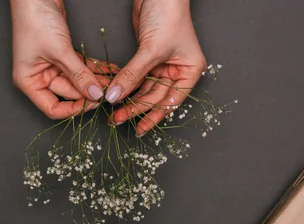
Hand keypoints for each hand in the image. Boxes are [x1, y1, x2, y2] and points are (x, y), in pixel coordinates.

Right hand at [10, 0, 113, 118]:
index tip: (92, 104)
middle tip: (108, 91)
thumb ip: (78, 75)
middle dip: (88, 92)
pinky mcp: (61, 55)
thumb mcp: (59, 51)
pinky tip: (109, 71)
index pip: (52, 108)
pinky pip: (80, 67)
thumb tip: (94, 94)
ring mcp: (50, 66)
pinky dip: (93, 69)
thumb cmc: (35, 19)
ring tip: (113, 81)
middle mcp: (38, 77)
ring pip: (77, 81)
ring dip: (94, 81)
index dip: (73, 109)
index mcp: (28, 82)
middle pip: (68, 94)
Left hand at [108, 0, 206, 135]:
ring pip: (144, 89)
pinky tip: (115, 97)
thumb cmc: (168, 14)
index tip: (140, 128)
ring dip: (129, 100)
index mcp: (189, 71)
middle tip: (118, 119)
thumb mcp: (152, 50)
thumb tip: (115, 97)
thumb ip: (133, 75)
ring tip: (114, 113)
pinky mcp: (147, 57)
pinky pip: (135, 77)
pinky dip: (125, 86)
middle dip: (137, 108)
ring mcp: (162, 64)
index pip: (171, 100)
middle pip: (155, 96)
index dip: (155, 116)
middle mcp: (177, 70)